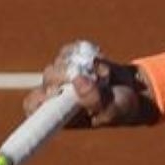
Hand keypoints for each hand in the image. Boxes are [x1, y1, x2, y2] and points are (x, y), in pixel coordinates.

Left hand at [22, 43, 157, 127]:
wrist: (132, 90)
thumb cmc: (120, 108)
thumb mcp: (113, 110)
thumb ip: (95, 100)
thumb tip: (77, 80)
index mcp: (60, 114)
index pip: (33, 107)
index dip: (38, 99)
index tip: (53, 93)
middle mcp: (56, 94)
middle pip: (48, 79)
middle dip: (69, 77)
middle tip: (90, 79)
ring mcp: (61, 75)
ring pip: (60, 63)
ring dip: (83, 67)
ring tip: (102, 77)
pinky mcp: (69, 58)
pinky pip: (70, 50)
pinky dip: (85, 54)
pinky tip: (98, 64)